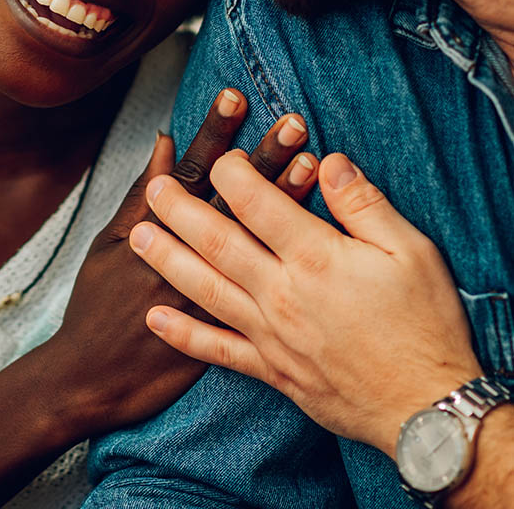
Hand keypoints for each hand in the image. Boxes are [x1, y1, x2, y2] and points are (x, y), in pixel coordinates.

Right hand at [55, 94, 315, 435]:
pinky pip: (269, 284)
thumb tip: (166, 143)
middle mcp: (190, 255)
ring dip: (282, 200)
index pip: (193, 169)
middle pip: (233, 198)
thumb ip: (140, 192)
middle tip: (294, 120)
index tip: (237, 96)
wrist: (91, 381)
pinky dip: (286, 262)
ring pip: (255, 239)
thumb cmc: (96, 302)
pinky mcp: (230, 330)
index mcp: (157, 226)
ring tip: (313, 162)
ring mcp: (212, 292)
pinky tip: (312, 238)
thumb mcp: (107, 242)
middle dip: (263, 157)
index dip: (215, 132)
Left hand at [130, 150, 481, 456]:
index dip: (233, 173)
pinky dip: (183, 335)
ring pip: (206, 289)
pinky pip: (218, 351)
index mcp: (316, 257)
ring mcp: (272, 335)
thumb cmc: (424, 326)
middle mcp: (283, 293)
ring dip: (167, 260)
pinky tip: (157, 319)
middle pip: (218, 242)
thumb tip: (330, 162)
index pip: (258, 203)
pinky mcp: (272, 370)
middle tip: (154, 188)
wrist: (428, 409)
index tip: (221, 156)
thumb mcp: (411, 251)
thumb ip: (363, 203)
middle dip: (180, 210)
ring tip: (137, 238)